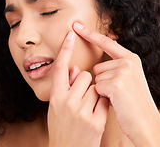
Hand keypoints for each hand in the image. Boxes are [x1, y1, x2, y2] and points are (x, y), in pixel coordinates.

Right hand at [48, 31, 108, 146]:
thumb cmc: (63, 126)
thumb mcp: (58, 105)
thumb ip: (66, 85)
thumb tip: (75, 68)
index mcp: (55, 96)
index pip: (60, 66)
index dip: (65, 49)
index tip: (71, 33)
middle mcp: (66, 101)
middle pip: (85, 75)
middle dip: (86, 83)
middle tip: (82, 97)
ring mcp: (80, 111)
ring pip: (96, 86)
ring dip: (95, 93)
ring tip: (88, 108)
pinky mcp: (95, 120)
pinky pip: (104, 99)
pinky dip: (103, 104)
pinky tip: (96, 116)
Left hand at [73, 22, 159, 146]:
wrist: (146, 123)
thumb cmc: (133, 102)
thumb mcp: (128, 79)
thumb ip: (115, 67)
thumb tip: (97, 65)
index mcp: (130, 58)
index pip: (106, 42)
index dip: (90, 34)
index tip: (76, 25)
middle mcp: (127, 61)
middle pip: (97, 67)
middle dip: (102, 81)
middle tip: (118, 92)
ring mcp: (123, 72)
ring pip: (96, 78)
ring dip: (103, 89)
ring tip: (118, 97)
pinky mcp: (116, 84)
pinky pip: (97, 87)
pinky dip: (103, 96)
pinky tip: (116, 102)